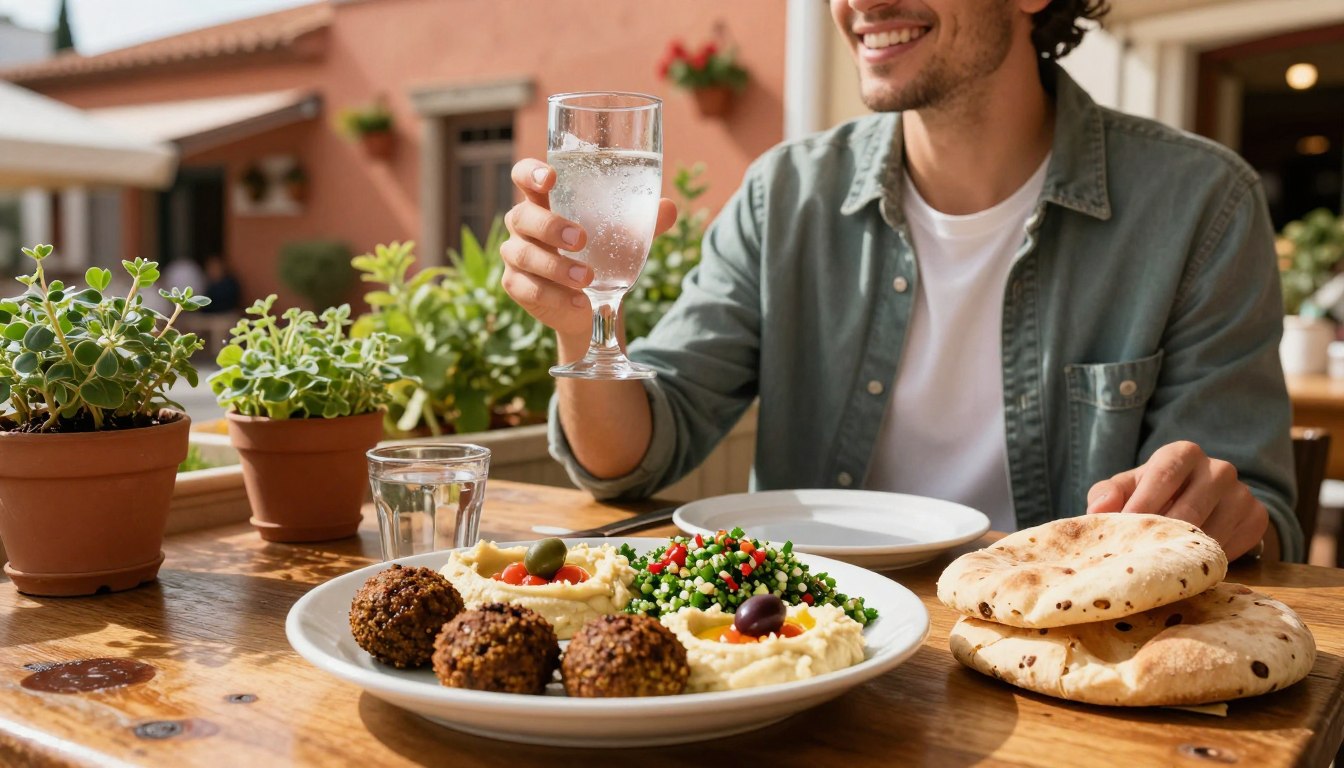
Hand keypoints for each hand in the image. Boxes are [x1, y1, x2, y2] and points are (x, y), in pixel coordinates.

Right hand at [500, 158, 677, 340]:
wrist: (590, 301)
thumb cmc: (601, 253)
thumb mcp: (622, 236)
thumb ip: (642, 221)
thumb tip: (669, 209)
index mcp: (545, 200)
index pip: (524, 175)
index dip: (531, 173)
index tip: (552, 179)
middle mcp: (524, 223)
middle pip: (522, 216)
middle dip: (550, 226)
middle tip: (581, 239)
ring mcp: (516, 254)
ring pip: (524, 255)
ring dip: (556, 266)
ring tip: (587, 278)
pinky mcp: (516, 284)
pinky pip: (527, 287)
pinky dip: (555, 295)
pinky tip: (579, 300)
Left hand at [1085, 440, 1268, 560]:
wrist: (1203, 505)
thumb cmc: (1153, 494)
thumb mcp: (1129, 487)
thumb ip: (1108, 494)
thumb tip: (1096, 511)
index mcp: (1182, 453)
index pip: (1163, 475)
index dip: (1143, 504)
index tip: (1126, 528)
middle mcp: (1218, 468)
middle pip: (1189, 508)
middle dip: (1163, 534)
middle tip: (1141, 556)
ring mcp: (1242, 493)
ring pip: (1212, 532)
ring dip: (1184, 552)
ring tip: (1161, 565)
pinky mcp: (1256, 517)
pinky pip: (1232, 547)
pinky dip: (1207, 560)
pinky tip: (1188, 566)